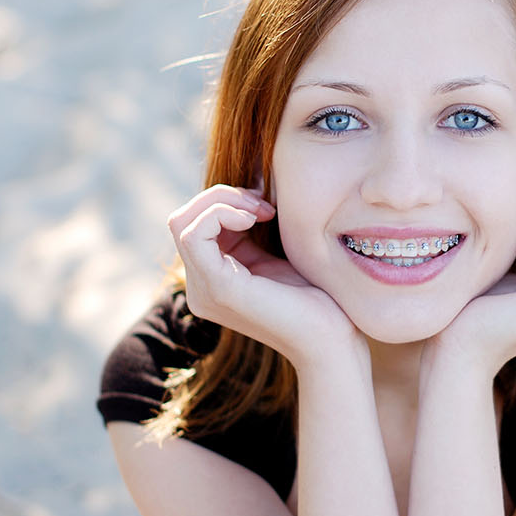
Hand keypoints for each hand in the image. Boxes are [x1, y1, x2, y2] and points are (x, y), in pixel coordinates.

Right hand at [168, 184, 367, 370]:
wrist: (333, 337)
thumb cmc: (316, 296)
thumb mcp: (275, 252)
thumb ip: (253, 226)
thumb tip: (251, 177)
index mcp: (211, 279)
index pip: (192, 224)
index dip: (223, 201)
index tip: (265, 205)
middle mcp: (199, 288)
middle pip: (182, 219)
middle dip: (219, 197)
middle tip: (262, 205)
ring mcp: (204, 291)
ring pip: (183, 222)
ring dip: (222, 202)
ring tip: (261, 212)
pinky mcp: (217, 288)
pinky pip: (195, 234)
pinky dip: (221, 214)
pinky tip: (254, 219)